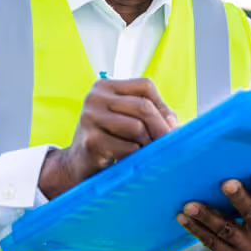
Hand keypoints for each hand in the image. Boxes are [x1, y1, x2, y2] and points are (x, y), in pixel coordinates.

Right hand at [39, 78, 177, 198]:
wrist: (77, 165)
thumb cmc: (109, 140)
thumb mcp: (128, 120)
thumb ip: (153, 115)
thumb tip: (173, 124)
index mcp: (105, 86)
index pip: (145, 86)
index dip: (161, 106)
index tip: (168, 126)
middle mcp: (95, 97)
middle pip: (143, 106)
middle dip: (161, 127)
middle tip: (168, 143)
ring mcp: (90, 117)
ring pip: (137, 127)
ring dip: (147, 144)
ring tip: (144, 152)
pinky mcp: (91, 141)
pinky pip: (128, 147)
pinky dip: (135, 156)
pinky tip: (128, 159)